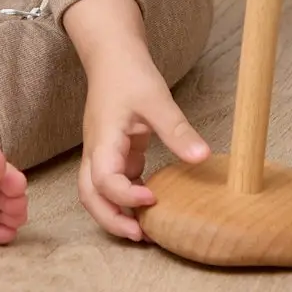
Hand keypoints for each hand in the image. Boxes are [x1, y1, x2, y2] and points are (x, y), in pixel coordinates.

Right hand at [77, 49, 211, 242]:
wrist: (113, 55)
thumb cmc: (128, 73)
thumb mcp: (156, 99)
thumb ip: (177, 129)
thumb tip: (201, 157)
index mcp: (103, 139)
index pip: (103, 178)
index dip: (125, 196)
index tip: (152, 199)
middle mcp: (96, 151)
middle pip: (90, 196)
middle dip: (111, 220)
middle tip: (141, 236)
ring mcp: (103, 153)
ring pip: (97, 194)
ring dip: (116, 214)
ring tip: (146, 231)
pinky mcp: (115, 152)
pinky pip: (114, 183)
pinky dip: (128, 199)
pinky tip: (151, 204)